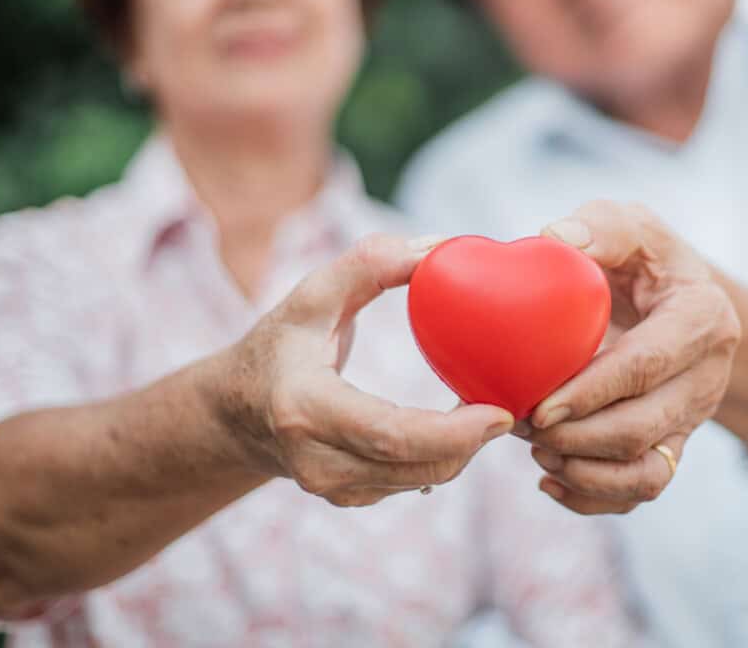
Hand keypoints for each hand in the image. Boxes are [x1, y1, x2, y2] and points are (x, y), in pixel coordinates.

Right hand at [218, 234, 514, 506]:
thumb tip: (436, 247)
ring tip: (491, 410)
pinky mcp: (348, 499)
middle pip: (415, 464)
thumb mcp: (311, 294)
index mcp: (303, 406)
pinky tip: (460, 427)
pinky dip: (444, 457)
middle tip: (512, 408)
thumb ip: (368, 263)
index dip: (452, 431)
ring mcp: (330, 488)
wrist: (235, 410)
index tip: (500, 411)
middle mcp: (315, 459)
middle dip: (472, 441)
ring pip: (421, 479)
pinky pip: (411, 482)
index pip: (389, 433)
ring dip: (464, 450)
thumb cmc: (279, 343)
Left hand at [522, 202, 740, 513]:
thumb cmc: (641, 257)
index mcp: (702, 316)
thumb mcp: (629, 226)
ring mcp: (693, 417)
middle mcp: (707, 375)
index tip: (540, 404)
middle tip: (519, 423)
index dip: (593, 391)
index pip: (647, 365)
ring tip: (534, 448)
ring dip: (583, 471)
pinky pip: (641, 492)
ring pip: (646, 473)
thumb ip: (598, 227)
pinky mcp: (674, 444)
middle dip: (576, 437)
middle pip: (643, 428)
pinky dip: (593, 497)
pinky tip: (548, 480)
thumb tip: (555, 238)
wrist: (674, 296)